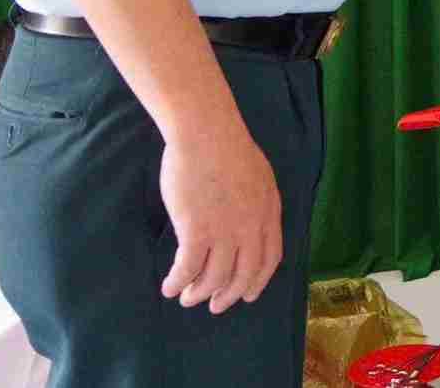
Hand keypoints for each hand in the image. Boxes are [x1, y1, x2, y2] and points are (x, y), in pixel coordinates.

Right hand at [158, 118, 282, 312]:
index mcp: (268, 213)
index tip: (247, 295)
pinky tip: (169, 287)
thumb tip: (251, 224)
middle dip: (228, 296)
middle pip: (244, 275)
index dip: (257, 281)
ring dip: (199, 293)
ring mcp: (225, 230)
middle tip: (214, 306)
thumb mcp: (259, 178)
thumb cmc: (228, 148)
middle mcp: (251, 227)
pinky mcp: (196, 230)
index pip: (270, 259)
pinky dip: (178, 282)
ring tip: (186, 297)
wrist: (207, 133)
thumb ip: (258, 204)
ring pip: (214, 278)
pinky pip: (188, 269)